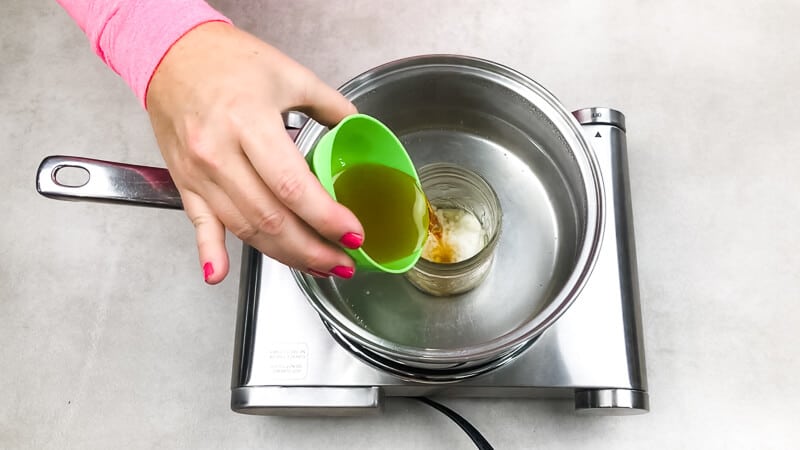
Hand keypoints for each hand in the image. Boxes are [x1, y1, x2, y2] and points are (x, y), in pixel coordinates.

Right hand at [146, 22, 362, 283]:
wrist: (170, 53)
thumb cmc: (227, 60)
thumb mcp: (289, 74)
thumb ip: (331, 106)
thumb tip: (358, 130)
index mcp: (249, 121)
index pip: (293, 187)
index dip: (327, 218)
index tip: (354, 233)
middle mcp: (219, 152)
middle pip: (270, 218)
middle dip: (313, 249)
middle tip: (343, 262)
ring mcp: (199, 173)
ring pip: (244, 229)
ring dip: (284, 255)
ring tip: (317, 265)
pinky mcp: (185, 183)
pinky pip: (200, 224)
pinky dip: (209, 252)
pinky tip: (218, 275)